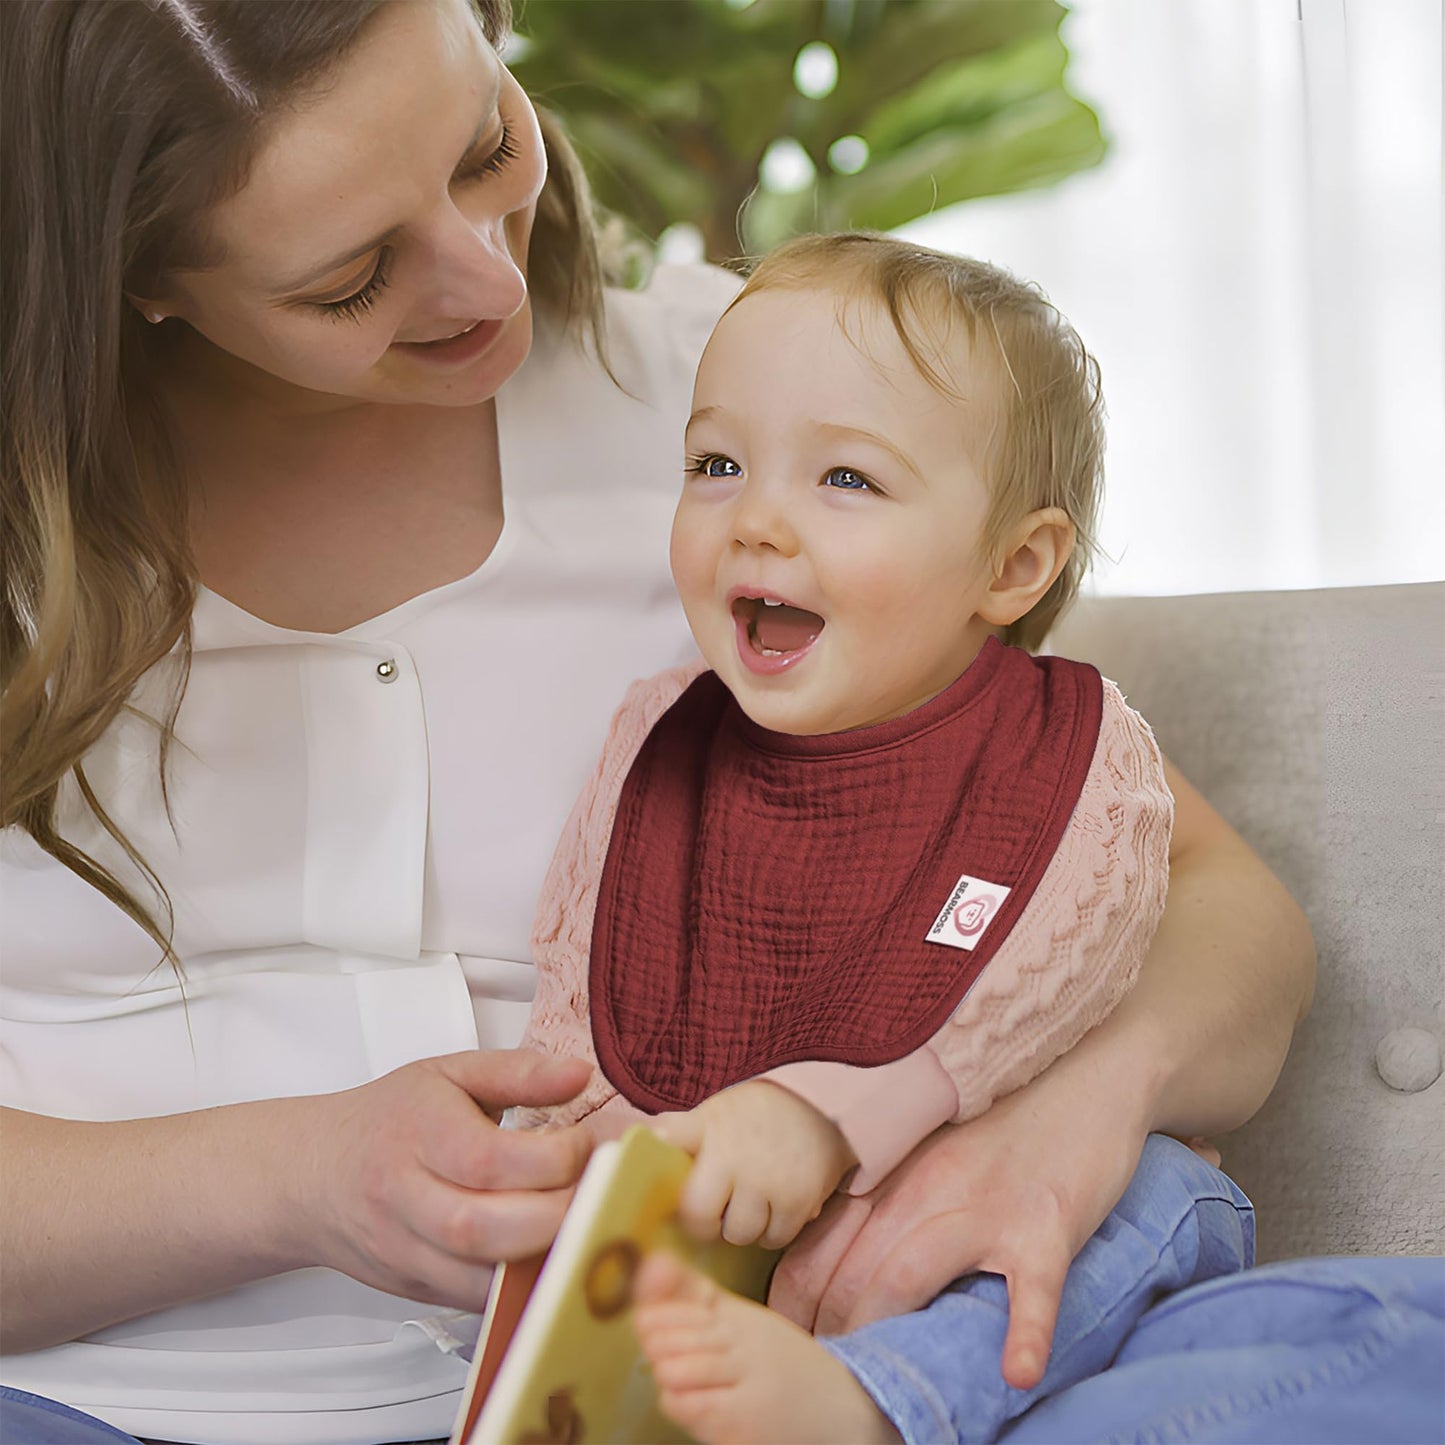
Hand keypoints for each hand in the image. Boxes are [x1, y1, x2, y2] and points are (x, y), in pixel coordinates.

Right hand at [297, 1049, 591, 1309]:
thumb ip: (520, 1071)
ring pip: (479, 1279)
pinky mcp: (417, 1288)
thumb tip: (578, 1075)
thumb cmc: (390, 1119)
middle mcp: (405, 1197)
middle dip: (556, 1217)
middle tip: (600, 1194)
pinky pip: (477, 1302)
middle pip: (483, 1227)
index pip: (487, 1159)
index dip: (552, 1158)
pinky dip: (523, 1289)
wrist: (315, 1173)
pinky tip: (554, 1260)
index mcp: (418, 1132)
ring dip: (545, 1259)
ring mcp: (407, 1251)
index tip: (587, 1145)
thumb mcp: (451, 1073)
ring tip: (588, 1229)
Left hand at [653, 1082, 856, 1249]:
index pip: (666, 1139)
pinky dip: (774, 1231)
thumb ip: (685, 1131)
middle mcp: (732, 1152)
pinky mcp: (798, 1199)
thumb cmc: (759, 1116)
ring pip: (738, 1233)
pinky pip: (773, 1238)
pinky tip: (777, 1207)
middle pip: (696, 1214)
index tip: (654, 1186)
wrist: (826, 1107)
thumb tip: (647, 1142)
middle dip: (704, 1222)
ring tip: (752, 1204)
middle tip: (714, 1214)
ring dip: (742, 1227)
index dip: (654, 1166)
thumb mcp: (719, 1111)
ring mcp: (765, 1179)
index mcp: (708, 1124)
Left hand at [768, 1062, 1149, 1390]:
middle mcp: (925, 1188)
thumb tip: (831, 1256)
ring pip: (909, 1276)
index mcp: (892, 1172)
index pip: (817, 1247)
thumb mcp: (927, 1149)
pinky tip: (1018, 1372)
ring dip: (880, 1334)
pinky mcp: (1046, 1227)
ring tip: (871, 1387)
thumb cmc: (1002, 1122)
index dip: (793, 1305)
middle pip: (851, 1271)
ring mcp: (986, 1207)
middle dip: (825, 1332)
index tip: (789, 1342)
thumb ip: (883, 1193)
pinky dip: (1026, 1333)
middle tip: (819, 1378)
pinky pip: (1032, 1288)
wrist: (1084, 1075)